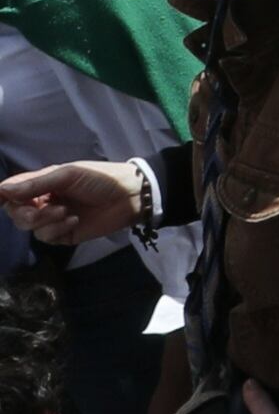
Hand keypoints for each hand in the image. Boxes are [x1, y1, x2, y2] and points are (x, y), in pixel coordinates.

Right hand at [0, 160, 143, 250]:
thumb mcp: (68, 175)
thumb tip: (3, 190)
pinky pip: (46, 237)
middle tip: (43, 210)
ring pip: (29, 227)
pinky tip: (74, 220)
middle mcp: (44, 200)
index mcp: (43, 183)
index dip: (2, 195)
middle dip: (25, 213)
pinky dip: (56, 229)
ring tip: (66, 212)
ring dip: (44, 221)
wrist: (130, 197)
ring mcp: (53, 219)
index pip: (13, 191)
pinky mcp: (63, 234)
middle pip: (16, 212)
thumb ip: (36, 184)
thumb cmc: (100, 179)